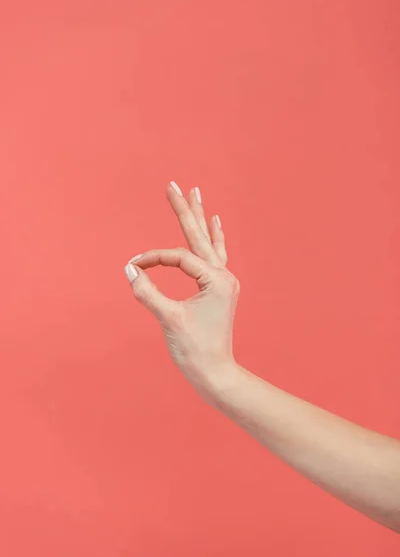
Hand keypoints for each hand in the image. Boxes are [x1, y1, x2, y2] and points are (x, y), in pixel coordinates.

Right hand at [124, 182, 239, 397]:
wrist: (214, 373)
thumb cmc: (194, 349)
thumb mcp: (168, 319)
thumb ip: (147, 291)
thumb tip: (130, 268)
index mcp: (217, 279)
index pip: (179, 258)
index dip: (154, 259)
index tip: (135, 266)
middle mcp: (224, 276)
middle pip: (199, 236)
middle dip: (185, 209)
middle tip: (174, 183)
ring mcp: (224, 282)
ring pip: (208, 243)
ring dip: (199, 218)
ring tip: (196, 193)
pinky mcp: (219, 289)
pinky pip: (215, 256)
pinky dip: (213, 238)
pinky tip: (216, 222)